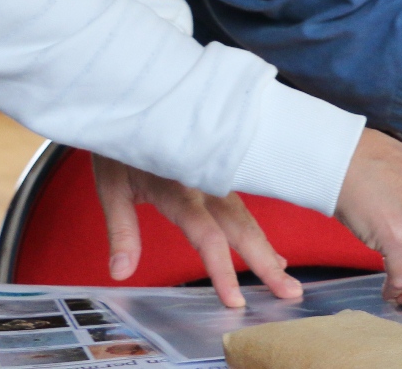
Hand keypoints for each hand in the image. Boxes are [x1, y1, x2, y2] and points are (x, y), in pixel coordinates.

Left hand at [91, 155, 300, 308]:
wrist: (138, 99)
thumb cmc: (121, 146)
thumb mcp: (112, 185)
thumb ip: (121, 230)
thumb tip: (121, 272)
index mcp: (179, 188)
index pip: (208, 236)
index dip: (222, 270)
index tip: (235, 301)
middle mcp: (206, 184)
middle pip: (241, 229)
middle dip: (265, 264)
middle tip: (289, 294)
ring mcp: (217, 178)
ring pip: (247, 218)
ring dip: (268, 251)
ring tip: (286, 280)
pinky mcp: (220, 174)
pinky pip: (243, 208)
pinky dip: (259, 234)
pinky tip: (272, 254)